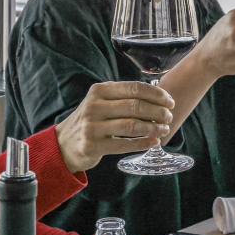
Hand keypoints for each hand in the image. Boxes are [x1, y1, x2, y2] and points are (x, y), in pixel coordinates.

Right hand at [53, 81, 175, 173]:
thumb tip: (159, 98)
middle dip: (158, 112)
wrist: (64, 143)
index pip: (134, 88)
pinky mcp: (93, 146)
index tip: (170, 101)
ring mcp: (92, 126)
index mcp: (100, 91)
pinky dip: (143, 143)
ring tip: (164, 129)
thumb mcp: (101, 102)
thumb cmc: (91, 120)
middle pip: (135, 106)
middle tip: (169, 117)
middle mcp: (94, 106)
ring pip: (132, 126)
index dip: (156, 94)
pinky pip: (124, 144)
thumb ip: (123, 97)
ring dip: (153, 128)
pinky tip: (154, 142)